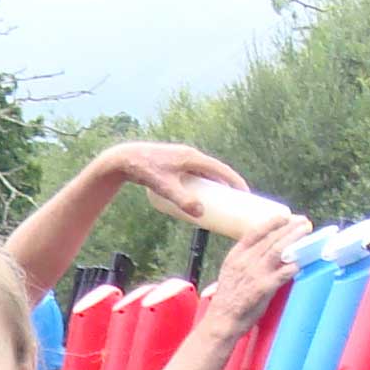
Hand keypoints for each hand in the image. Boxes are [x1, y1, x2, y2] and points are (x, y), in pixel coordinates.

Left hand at [95, 141, 246, 214]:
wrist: (124, 159)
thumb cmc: (145, 171)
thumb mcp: (165, 187)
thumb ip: (182, 200)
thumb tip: (201, 213)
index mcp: (193, 158)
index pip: (221, 170)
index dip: (235, 182)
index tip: (245, 195)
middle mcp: (190, 156)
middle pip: (215, 172)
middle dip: (227, 187)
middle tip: (236, 204)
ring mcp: (182, 160)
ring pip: (205, 174)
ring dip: (214, 186)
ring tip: (221, 203)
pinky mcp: (174, 165)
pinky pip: (195, 175)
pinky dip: (202, 185)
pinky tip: (201, 196)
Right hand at [204, 211, 312, 331]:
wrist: (221, 321)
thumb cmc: (227, 300)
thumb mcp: (231, 273)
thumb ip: (246, 261)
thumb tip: (264, 253)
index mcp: (235, 256)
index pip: (254, 232)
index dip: (271, 222)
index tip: (284, 216)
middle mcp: (245, 261)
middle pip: (271, 238)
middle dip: (289, 227)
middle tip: (302, 221)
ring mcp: (255, 273)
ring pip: (279, 249)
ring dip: (295, 238)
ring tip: (306, 231)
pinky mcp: (264, 287)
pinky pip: (284, 272)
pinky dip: (295, 264)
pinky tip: (303, 259)